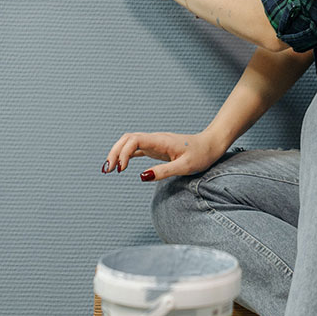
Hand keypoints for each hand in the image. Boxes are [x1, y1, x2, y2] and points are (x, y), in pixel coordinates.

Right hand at [101, 130, 230, 181]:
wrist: (210, 145)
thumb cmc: (201, 155)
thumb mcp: (185, 166)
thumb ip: (163, 171)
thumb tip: (141, 176)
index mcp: (160, 141)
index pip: (134, 140)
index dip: (123, 153)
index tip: (121, 170)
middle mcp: (155, 139)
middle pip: (127, 139)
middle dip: (114, 152)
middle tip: (106, 170)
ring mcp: (154, 143)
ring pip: (129, 142)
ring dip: (117, 153)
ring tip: (108, 169)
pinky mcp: (156, 149)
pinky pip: (136, 149)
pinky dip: (126, 155)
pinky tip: (120, 166)